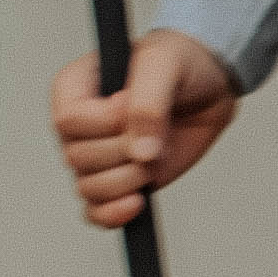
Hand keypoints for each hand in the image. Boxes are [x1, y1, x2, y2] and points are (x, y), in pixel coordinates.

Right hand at [52, 30, 239, 231]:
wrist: (209, 84)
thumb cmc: (179, 61)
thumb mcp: (163, 64)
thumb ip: (148, 104)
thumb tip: (142, 153)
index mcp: (74, 89)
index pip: (68, 121)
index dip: (106, 122)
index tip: (133, 105)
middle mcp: (78, 127)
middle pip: (78, 158)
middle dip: (124, 150)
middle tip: (157, 130)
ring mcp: (98, 156)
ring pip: (88, 187)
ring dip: (127, 179)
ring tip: (157, 156)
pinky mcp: (119, 180)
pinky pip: (96, 211)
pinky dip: (112, 214)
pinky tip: (137, 202)